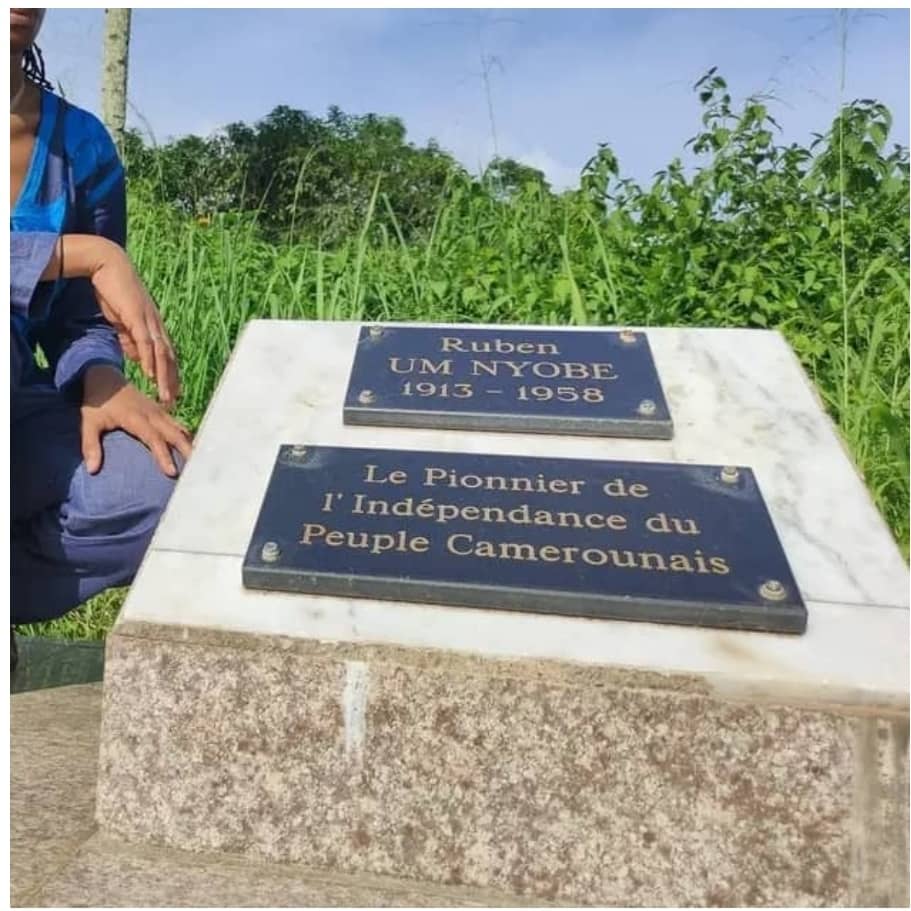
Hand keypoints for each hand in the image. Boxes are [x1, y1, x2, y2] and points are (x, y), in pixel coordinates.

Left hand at [81, 365, 191, 477]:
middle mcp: (151, 414)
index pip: (153, 438)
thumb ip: (90, 445)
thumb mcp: (88, 423)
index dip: (163, 455)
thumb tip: (91, 470)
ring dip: (189, 442)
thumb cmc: (96, 403)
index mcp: (135, 417)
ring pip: (179, 427)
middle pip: (174, 433)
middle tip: (198, 466)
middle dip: (186, 449)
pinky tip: (192, 446)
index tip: (172, 472)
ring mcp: (158, 411)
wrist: (104, 377)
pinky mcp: (160, 410)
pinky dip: (186, 435)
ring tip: (201, 459)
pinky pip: (177, 424)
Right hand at [89, 244, 180, 408]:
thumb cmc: (114, 292)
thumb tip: (138, 359)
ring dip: (165, 378)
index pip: (168, 356)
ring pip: (162, 355)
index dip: (171, 375)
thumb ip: (131, 340)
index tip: (173, 394)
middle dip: (172, 382)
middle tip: (174, 403)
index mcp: (154, 327)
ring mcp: (149, 321)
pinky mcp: (137, 317)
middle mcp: (157, 325)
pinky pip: (146, 343)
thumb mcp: (123, 322)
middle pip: (170, 359)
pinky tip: (151, 375)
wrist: (107, 265)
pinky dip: (151, 360)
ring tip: (165, 396)